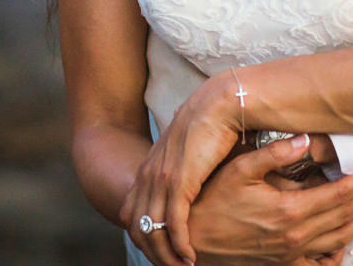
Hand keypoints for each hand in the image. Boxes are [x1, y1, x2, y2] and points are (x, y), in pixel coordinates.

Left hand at [124, 71, 244, 264]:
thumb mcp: (191, 154)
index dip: (143, 235)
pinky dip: (180, 246)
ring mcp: (161, 180)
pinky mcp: (178, 183)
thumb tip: (194, 187)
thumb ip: (185, 171)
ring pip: (153, 231)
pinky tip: (190, 257)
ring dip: (166, 255)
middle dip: (152, 252)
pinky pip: (173, 225)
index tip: (160, 251)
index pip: (133, 212)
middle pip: (137, 226)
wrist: (220, 103)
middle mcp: (149, 176)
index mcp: (149, 168)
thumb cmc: (214, 126)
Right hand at [129, 133, 352, 264]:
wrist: (191, 239)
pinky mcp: (282, 264)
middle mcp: (296, 236)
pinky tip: (342, 239)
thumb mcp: (239, 169)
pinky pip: (318, 262)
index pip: (340, 194)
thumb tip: (305, 138)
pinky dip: (336, 251)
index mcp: (290, 210)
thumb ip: (274, 152)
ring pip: (338, 239)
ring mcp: (290, 254)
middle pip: (346, 216)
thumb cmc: (212, 201)